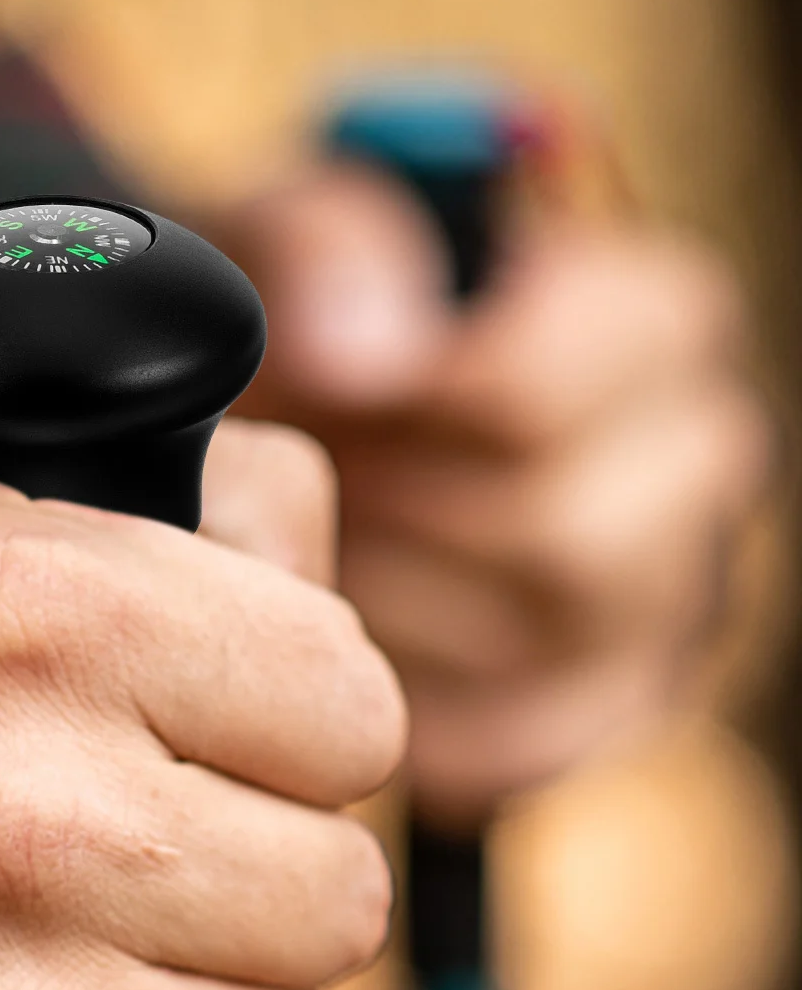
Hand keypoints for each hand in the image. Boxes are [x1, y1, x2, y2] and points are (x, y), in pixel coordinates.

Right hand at [0, 420, 403, 989]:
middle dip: (251, 882)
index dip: (290, 731)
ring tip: (63, 986)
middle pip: (340, 898)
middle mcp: (24, 835)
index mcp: (32, 625)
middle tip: (122, 875)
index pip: (358, 710)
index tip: (207, 749)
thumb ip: (158, 487)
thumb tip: (319, 535)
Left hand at [228, 165, 769, 826]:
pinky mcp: (600, 705)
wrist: (302, 440)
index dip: (409, 411)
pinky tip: (358, 636)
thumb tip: (368, 348)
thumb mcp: (295, 246)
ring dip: (395, 604)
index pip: (552, 393)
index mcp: (653, 324)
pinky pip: (514, 744)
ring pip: (537, 646)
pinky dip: (412, 705)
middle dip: (398, 520)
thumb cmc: (312, 334)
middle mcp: (695, 462)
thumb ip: (330, 247)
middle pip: (558, 541)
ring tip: (329, 544)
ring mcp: (663, 600)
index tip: (323, 392)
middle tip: (316, 483)